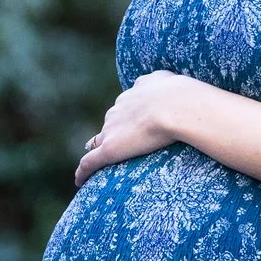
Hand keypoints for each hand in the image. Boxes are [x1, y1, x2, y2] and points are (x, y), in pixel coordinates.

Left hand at [75, 70, 206, 185]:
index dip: (125, 119)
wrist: (177, 106)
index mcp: (133, 95)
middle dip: (113, 134)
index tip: (127, 127)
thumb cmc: (181, 95)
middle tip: (121, 148)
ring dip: (100, 151)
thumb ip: (159, 81)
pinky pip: (90, 162)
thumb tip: (162, 83)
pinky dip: (84, 171)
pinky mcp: (110, 149)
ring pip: (100, 142)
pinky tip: (79, 181)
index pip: (124, 109)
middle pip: (110, 124)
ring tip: (99, 167)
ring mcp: (112, 130)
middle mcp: (118, 110)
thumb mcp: (168, 80)